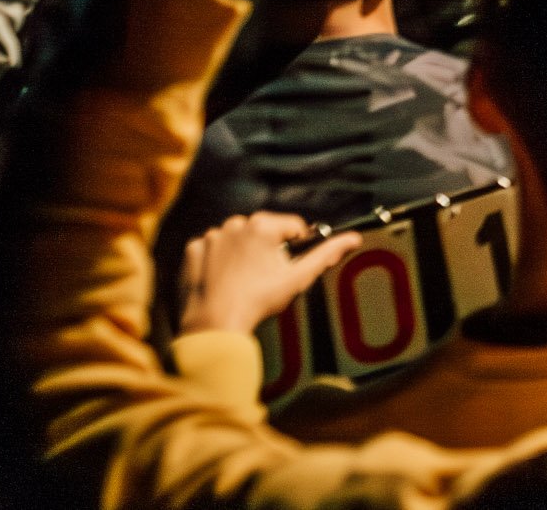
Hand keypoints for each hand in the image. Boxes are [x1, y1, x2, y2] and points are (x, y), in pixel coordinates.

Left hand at [178, 213, 355, 338]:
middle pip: (263, 232)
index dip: (296, 247)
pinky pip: (211, 249)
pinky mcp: (193, 250)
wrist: (215, 324)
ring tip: (244, 281)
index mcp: (263, 225)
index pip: (292, 227)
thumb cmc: (259, 300)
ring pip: (237, 239)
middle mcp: (235, 223)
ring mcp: (211, 236)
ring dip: (243, 253)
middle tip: (266, 278)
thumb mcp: (298, 278)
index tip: (288, 267)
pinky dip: (218, 261)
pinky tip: (223, 280)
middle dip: (268, 250)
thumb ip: (326, 254)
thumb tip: (353, 238)